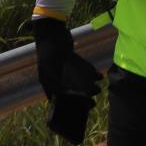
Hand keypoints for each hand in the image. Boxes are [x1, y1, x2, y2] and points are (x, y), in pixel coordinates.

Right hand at [30, 16, 101, 144]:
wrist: (52, 29)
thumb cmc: (49, 49)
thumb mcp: (50, 69)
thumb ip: (55, 84)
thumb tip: (62, 100)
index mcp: (47, 82)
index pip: (57, 101)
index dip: (67, 109)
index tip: (78, 116)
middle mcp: (55, 77)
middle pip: (69, 93)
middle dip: (81, 99)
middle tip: (92, 104)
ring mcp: (63, 68)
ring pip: (77, 82)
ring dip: (88, 87)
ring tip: (98, 90)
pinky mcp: (71, 59)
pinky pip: (82, 70)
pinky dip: (90, 73)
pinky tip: (98, 76)